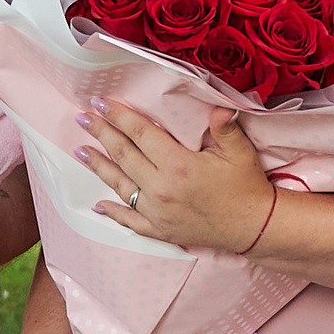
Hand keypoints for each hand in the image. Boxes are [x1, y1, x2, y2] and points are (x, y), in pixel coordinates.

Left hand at [74, 97, 273, 253]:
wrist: (254, 227)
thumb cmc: (246, 186)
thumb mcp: (239, 151)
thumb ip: (225, 126)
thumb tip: (218, 105)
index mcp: (178, 165)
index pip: (140, 134)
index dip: (118, 116)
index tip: (100, 102)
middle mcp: (162, 188)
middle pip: (124, 155)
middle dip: (101, 134)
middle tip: (82, 118)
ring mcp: (158, 212)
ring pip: (120, 185)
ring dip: (98, 166)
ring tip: (79, 151)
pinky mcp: (160, 230)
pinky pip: (130, 220)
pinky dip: (113, 212)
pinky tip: (98, 204)